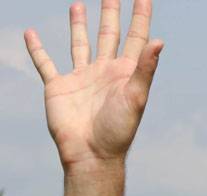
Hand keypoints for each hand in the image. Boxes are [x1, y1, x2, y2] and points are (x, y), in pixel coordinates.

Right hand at [25, 1, 161, 171]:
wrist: (91, 154)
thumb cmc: (117, 131)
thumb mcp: (136, 97)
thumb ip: (145, 69)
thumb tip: (160, 41)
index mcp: (125, 73)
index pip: (136, 38)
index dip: (140, 17)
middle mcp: (104, 72)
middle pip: (109, 35)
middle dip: (111, 14)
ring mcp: (81, 78)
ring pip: (80, 44)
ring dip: (79, 25)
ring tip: (78, 5)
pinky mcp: (58, 87)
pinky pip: (45, 63)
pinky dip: (37, 49)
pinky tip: (31, 34)